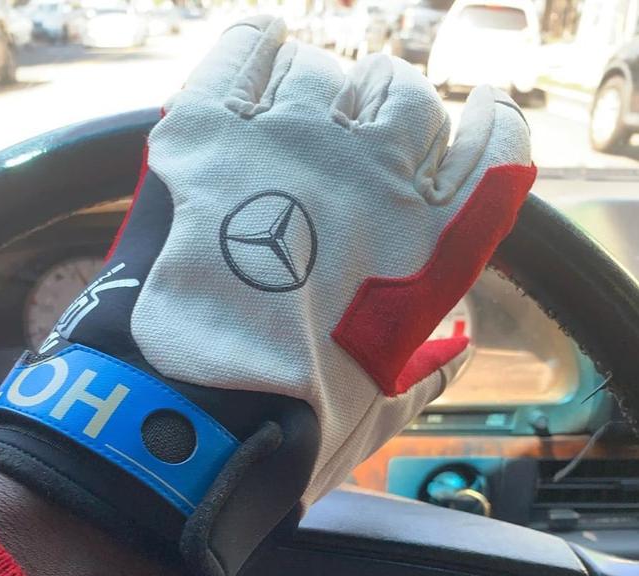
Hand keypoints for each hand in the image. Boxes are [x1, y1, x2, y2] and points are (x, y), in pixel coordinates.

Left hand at [0, 18, 533, 575]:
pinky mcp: (208, 131)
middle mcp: (373, 175)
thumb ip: (432, 367)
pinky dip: (260, 48)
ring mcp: (290, 144)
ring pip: (327, 73)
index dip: (493, 124)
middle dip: (394, 113)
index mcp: (429, 243)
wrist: (185, 418)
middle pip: (406, 98)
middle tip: (365, 137)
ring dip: (323, 95)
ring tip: (301, 122)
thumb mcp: (383, 411)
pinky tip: (263, 54)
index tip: (483, 111)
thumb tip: (457, 340)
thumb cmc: (289, 424)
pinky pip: (247, 50)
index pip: (493, 149)